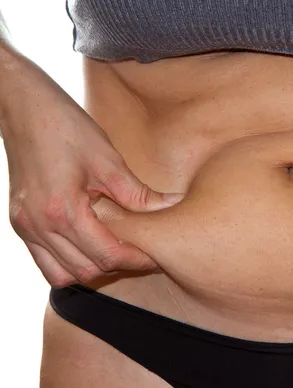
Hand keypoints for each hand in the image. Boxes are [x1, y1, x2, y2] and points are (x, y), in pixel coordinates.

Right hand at [1, 56, 184, 286]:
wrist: (24, 108)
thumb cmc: (66, 128)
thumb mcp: (108, 160)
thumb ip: (139, 194)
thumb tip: (173, 205)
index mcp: (63, 211)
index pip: (107, 255)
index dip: (137, 260)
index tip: (157, 256)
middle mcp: (39, 226)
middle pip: (86, 270)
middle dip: (118, 266)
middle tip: (142, 253)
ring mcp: (25, 227)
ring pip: (61, 275)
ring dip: (92, 269)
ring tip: (116, 251)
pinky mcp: (20, 223)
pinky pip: (45, 262)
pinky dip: (69, 263)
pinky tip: (89, 246)